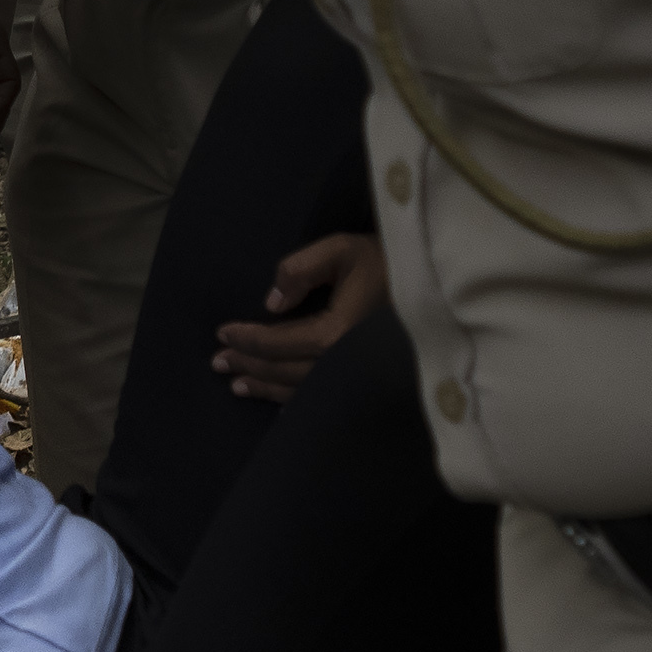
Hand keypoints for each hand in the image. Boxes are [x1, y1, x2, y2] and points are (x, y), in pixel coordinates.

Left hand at [214, 231, 385, 401]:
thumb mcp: (340, 249)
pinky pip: (322, 396)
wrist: (433, 286)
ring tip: (238, 384)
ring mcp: (354, 376)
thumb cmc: (384, 263)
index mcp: (336, 332)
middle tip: (218, 362)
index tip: (221, 333)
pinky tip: (280, 402)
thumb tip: (271, 302)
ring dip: (266, 387)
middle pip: (284, 370)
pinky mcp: (362, 379)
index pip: (278, 342)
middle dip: (249, 365)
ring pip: (300, 389)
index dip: (247, 339)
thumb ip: (300, 269)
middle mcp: (343, 362)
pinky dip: (295, 400)